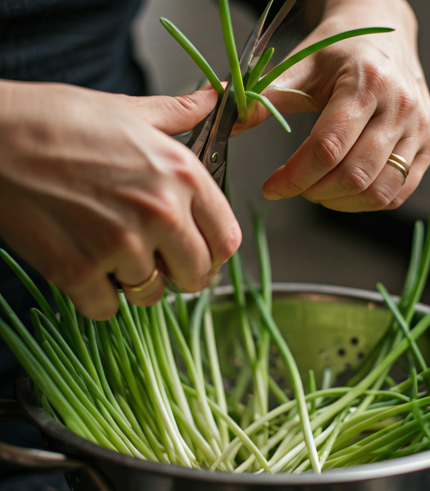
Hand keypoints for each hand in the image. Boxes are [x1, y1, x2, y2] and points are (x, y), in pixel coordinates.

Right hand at [0, 81, 240, 319]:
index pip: (227, 240)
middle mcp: (161, 212)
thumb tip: (216, 97)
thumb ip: (180, 114)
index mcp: (182, 175)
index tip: (199, 254)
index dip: (214, 252)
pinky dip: (96, 296)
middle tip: (158, 261)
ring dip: (135, 284)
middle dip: (180, 275)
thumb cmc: (58, 121)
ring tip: (112, 254)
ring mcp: (120, 245)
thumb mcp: (130, 113)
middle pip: (197, 276)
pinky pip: (106, 309)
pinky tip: (84, 266)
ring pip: (151, 295)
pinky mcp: (78, 271)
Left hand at [239, 0, 429, 211]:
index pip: (327, 149)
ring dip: (338, 201)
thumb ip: (265, 99)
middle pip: (353, 176)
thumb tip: (226, 124)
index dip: (294, 178)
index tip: (271, 187)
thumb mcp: (300, 68)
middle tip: (294, 185)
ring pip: (378, 192)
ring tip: (317, 188)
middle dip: (313, 191)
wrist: (384, 34)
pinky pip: (396, 194)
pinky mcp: (428, 146)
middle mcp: (401, 107)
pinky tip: (342, 190)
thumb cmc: (341, 52)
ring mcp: (420, 129)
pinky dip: (363, 202)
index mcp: (367, 82)